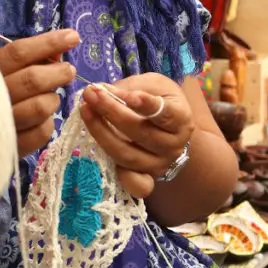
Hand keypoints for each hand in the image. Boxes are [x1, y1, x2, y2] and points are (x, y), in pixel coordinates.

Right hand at [0, 29, 79, 156]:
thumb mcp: (1, 71)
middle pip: (33, 79)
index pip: (18, 52)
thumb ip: (28, 59)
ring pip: (42, 106)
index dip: (49, 43)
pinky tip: (39, 119)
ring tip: (49, 97)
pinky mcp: (12, 147)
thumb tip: (59, 51)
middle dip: (59, 72)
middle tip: (68, 71)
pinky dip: (47, 123)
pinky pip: (43, 131)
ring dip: (52, 99)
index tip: (73, 37)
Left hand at [80, 73, 193, 197]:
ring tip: (86, 111)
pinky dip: (116, 172)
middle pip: (141, 133)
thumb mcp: (152, 85)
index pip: (166, 114)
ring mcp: (160, 164)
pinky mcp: (146, 177)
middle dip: (112, 112)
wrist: (170, 130)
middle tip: (92, 94)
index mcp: (181, 119)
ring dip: (102, 133)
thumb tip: (102, 91)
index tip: (130, 96)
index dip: (148, 105)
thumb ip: (130, 87)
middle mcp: (174, 145)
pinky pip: (132, 182)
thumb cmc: (159, 100)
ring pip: (128, 155)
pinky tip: (97, 150)